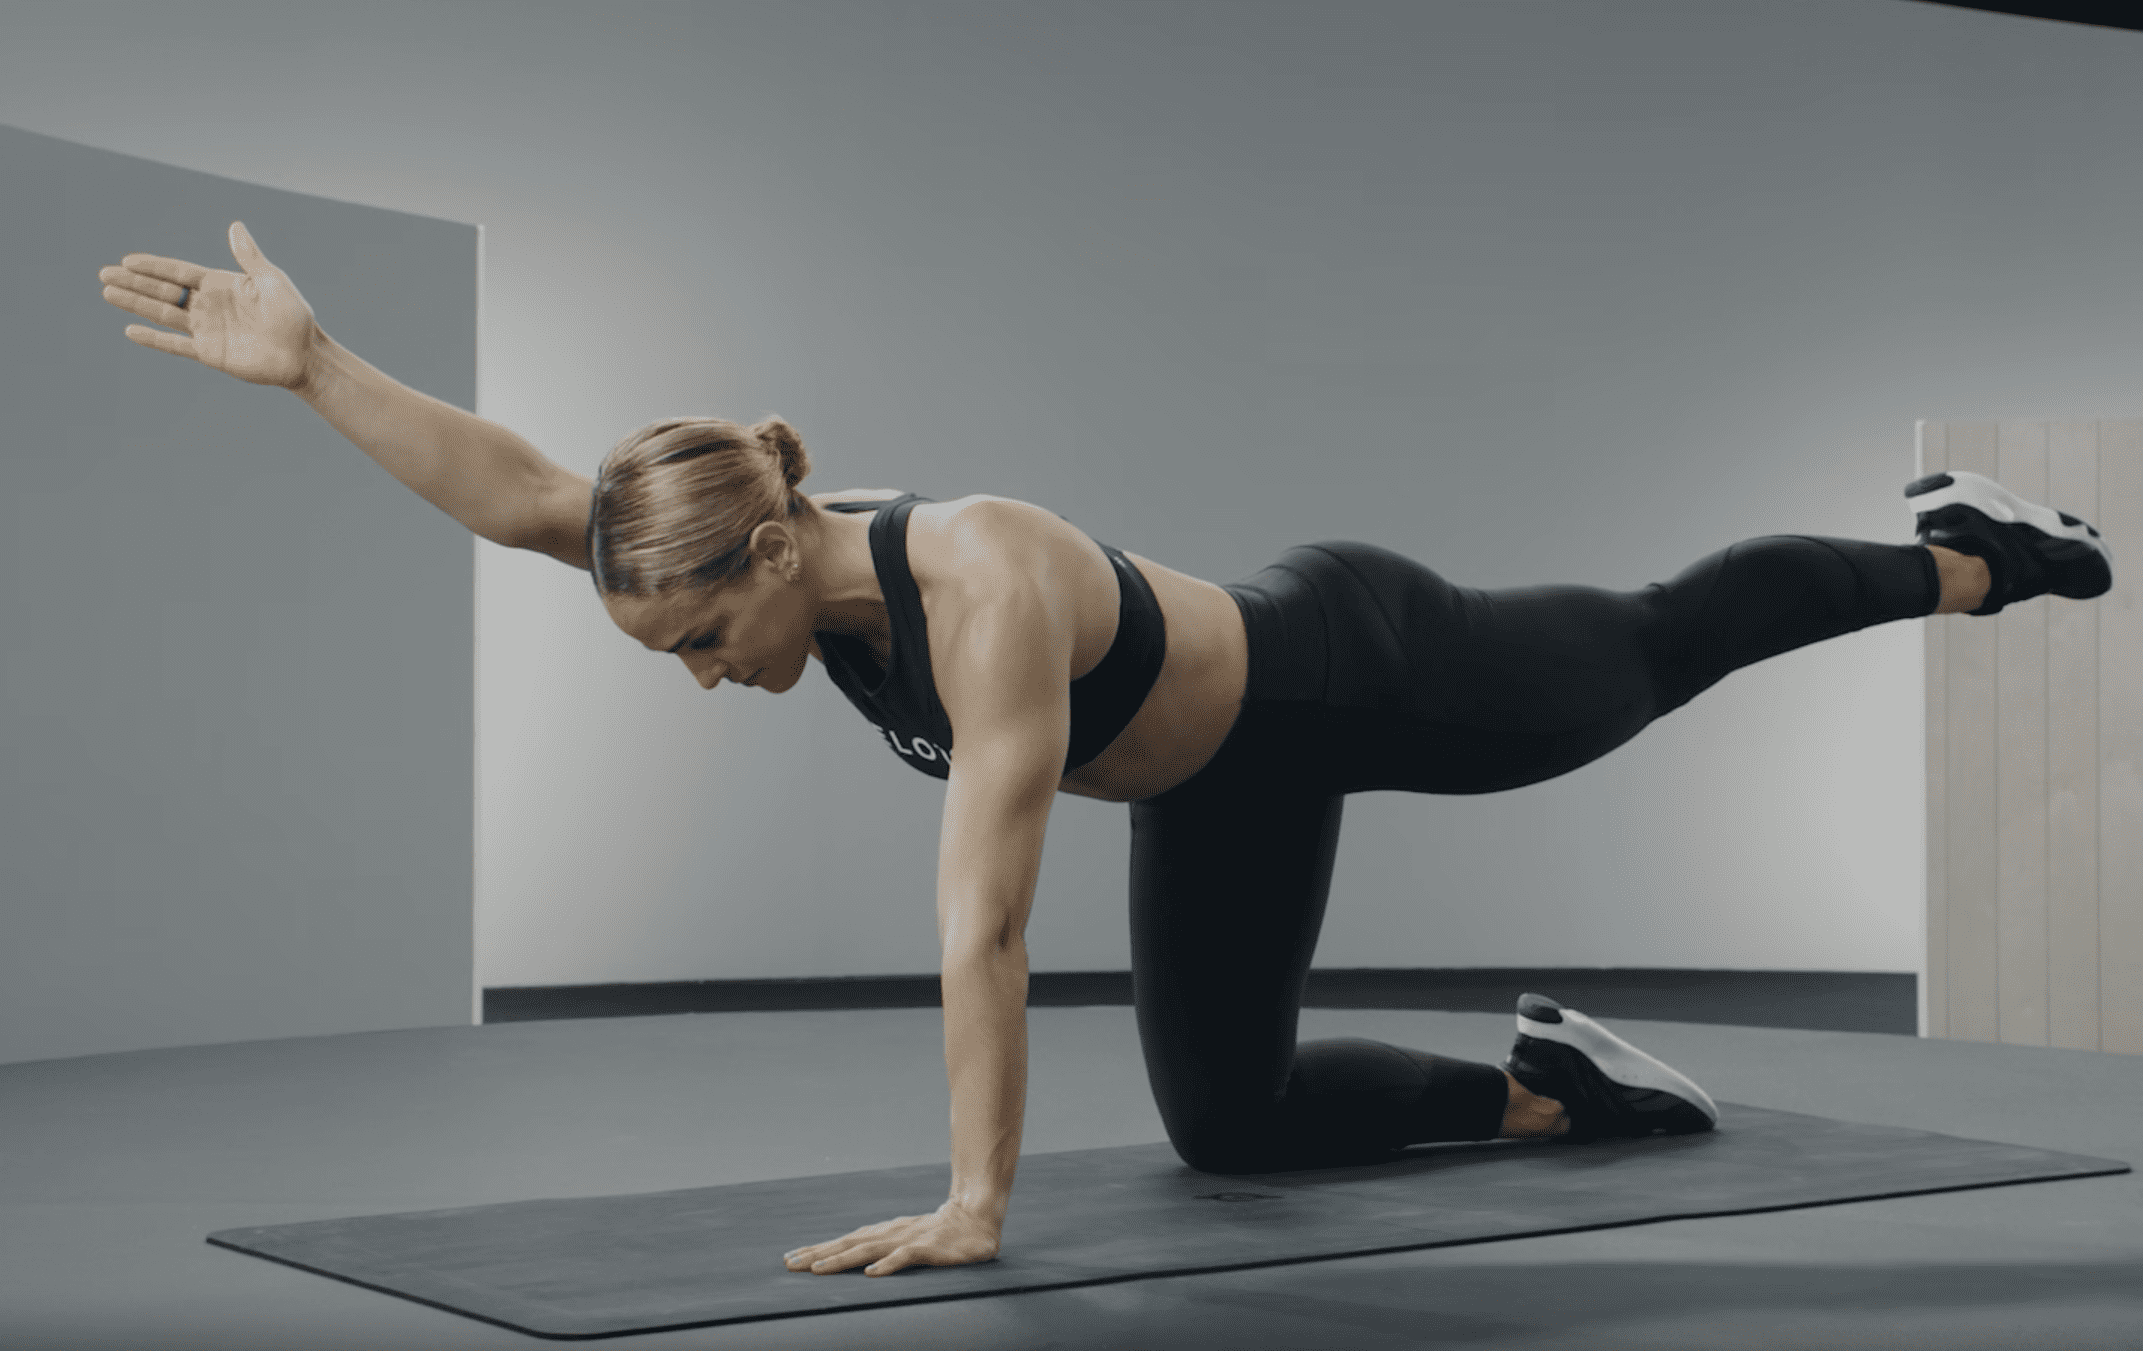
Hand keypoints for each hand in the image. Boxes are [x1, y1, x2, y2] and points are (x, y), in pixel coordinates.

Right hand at [98, 221, 319, 389]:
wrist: (304, 355)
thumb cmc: (293, 316)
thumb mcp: (272, 281)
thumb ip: (249, 257)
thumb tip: (235, 226)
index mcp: (221, 284)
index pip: (179, 272)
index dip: (154, 266)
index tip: (128, 260)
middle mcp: (209, 305)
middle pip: (163, 291)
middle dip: (134, 282)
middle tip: (104, 274)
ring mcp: (207, 329)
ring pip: (163, 314)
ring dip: (135, 304)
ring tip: (108, 293)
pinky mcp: (209, 352)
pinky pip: (175, 345)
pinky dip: (154, 339)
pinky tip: (130, 331)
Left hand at [782, 1200, 1001, 1276]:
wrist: (976, 1217)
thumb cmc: (940, 1233)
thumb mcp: (907, 1240)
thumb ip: (884, 1248)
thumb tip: (858, 1263)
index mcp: (884, 1233)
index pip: (845, 1241)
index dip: (818, 1250)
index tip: (791, 1259)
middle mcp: (890, 1233)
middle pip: (848, 1244)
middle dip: (818, 1254)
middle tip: (790, 1265)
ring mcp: (908, 1239)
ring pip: (869, 1250)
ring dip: (841, 1259)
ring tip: (817, 1269)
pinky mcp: (928, 1247)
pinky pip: (905, 1257)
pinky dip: (888, 1265)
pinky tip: (872, 1274)